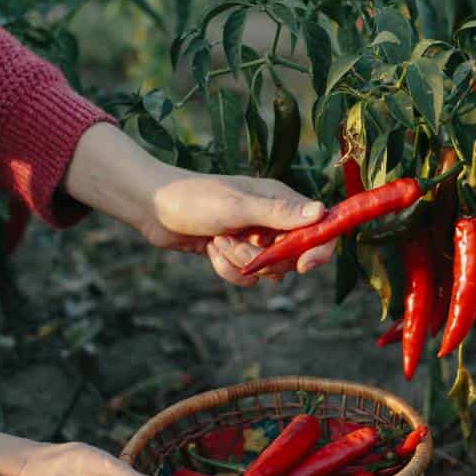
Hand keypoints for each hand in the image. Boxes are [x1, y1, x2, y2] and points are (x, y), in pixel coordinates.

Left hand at [142, 172, 335, 285]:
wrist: (153, 208)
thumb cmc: (195, 198)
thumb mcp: (238, 206)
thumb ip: (279, 213)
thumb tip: (322, 211)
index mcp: (280, 201)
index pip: (318, 228)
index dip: (318, 248)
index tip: (304, 264)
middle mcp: (272, 221)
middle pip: (293, 257)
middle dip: (264, 259)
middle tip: (239, 243)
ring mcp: (255, 239)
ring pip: (268, 271)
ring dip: (240, 263)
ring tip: (218, 241)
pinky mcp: (237, 254)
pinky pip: (246, 277)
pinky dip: (227, 269)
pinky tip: (210, 250)